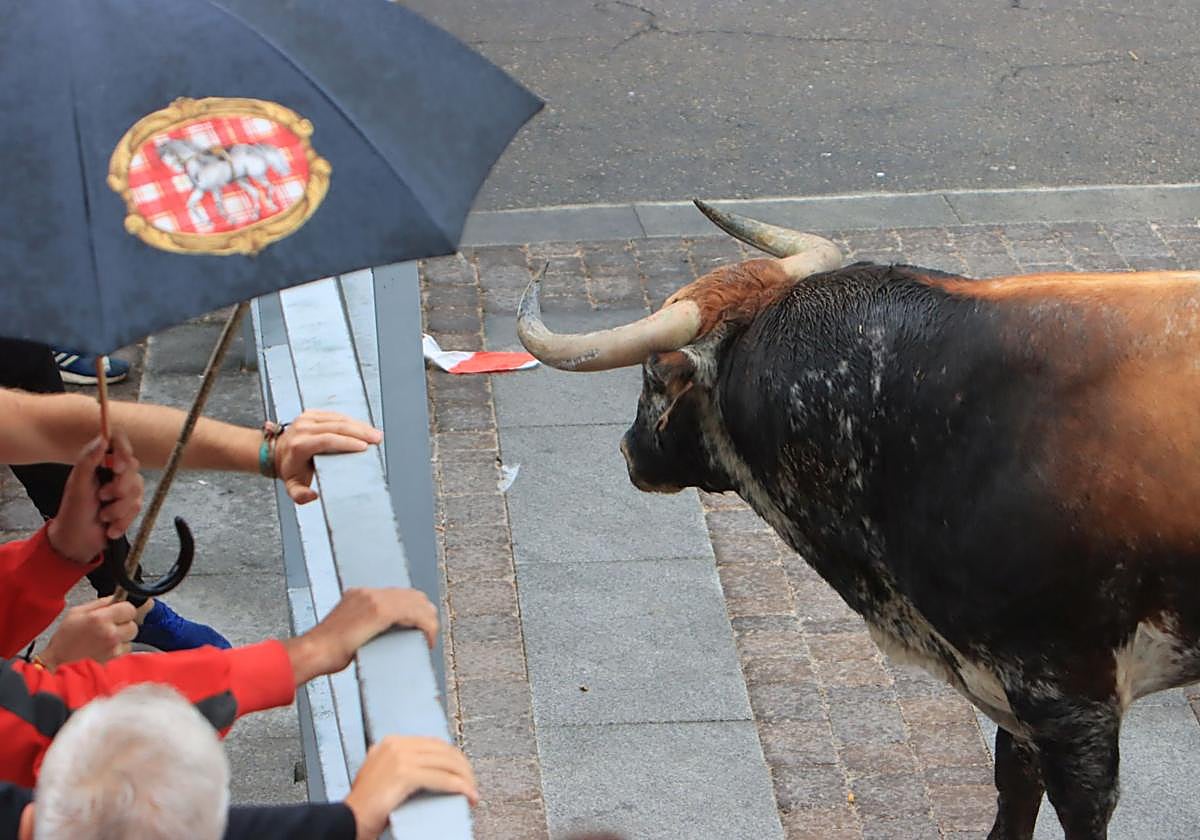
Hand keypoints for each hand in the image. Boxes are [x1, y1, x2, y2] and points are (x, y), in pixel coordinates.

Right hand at [39, 596, 138, 668]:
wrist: (58, 663)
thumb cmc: (64, 639)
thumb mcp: (76, 613)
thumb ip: (100, 603)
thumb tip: (116, 598)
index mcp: (99, 619)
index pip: (129, 608)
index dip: (124, 609)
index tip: (118, 611)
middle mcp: (110, 634)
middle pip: (133, 624)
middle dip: (123, 624)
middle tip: (110, 626)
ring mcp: (113, 649)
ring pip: (130, 638)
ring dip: (122, 637)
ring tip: (105, 639)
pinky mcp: (114, 660)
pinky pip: (126, 650)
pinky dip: (119, 648)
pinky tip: (105, 648)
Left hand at [47, 430, 143, 563]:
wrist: (78, 542)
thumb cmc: (73, 512)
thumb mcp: (78, 485)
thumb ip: (89, 460)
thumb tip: (103, 439)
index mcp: (98, 461)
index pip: (118, 440)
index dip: (123, 450)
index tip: (117, 468)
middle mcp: (113, 471)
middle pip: (133, 466)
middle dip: (119, 487)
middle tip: (102, 497)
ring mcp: (124, 487)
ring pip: (138, 489)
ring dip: (119, 508)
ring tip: (103, 516)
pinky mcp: (131, 504)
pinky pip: (139, 506)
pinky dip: (123, 520)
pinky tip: (110, 526)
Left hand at [274, 410, 382, 504]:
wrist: (276, 453)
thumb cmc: (290, 469)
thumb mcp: (292, 487)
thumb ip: (300, 495)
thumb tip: (314, 495)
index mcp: (299, 445)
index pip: (327, 440)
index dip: (347, 442)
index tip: (364, 446)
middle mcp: (302, 428)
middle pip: (336, 426)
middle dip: (360, 432)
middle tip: (376, 438)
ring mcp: (306, 419)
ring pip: (338, 418)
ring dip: (359, 425)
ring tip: (374, 433)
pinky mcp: (312, 414)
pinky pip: (335, 415)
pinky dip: (351, 421)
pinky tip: (362, 427)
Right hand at [282, 588, 437, 684]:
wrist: (314, 652)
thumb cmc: (325, 651)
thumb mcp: (347, 632)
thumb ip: (365, 629)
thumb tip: (380, 638)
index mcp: (359, 594)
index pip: (396, 594)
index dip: (413, 607)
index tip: (419, 623)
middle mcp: (368, 593)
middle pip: (410, 595)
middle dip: (425, 612)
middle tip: (430, 631)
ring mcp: (374, 600)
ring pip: (416, 603)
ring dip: (429, 620)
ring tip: (431, 637)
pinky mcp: (380, 612)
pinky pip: (414, 615)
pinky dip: (427, 627)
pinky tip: (429, 640)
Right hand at [343, 736, 477, 838]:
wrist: (347, 821)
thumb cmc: (364, 807)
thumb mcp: (381, 776)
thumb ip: (399, 765)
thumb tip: (429, 769)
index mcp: (390, 742)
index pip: (433, 743)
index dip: (453, 757)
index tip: (463, 772)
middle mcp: (396, 745)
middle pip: (443, 750)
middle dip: (463, 767)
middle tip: (472, 784)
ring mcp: (399, 757)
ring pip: (446, 763)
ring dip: (465, 778)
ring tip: (472, 792)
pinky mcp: (404, 774)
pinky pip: (442, 779)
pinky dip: (460, 787)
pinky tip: (468, 795)